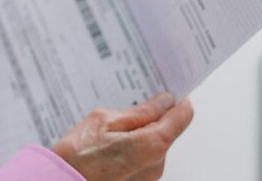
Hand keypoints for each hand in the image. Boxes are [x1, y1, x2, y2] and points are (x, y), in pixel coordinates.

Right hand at [52, 93, 193, 180]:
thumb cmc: (78, 156)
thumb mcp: (104, 121)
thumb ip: (139, 112)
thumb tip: (163, 101)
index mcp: (153, 144)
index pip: (183, 114)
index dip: (176, 98)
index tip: (166, 89)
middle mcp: (157, 164)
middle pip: (166, 130)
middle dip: (149, 117)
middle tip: (123, 108)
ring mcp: (149, 178)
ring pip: (153, 145)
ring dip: (138, 134)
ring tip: (108, 132)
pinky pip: (143, 159)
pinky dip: (131, 150)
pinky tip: (108, 147)